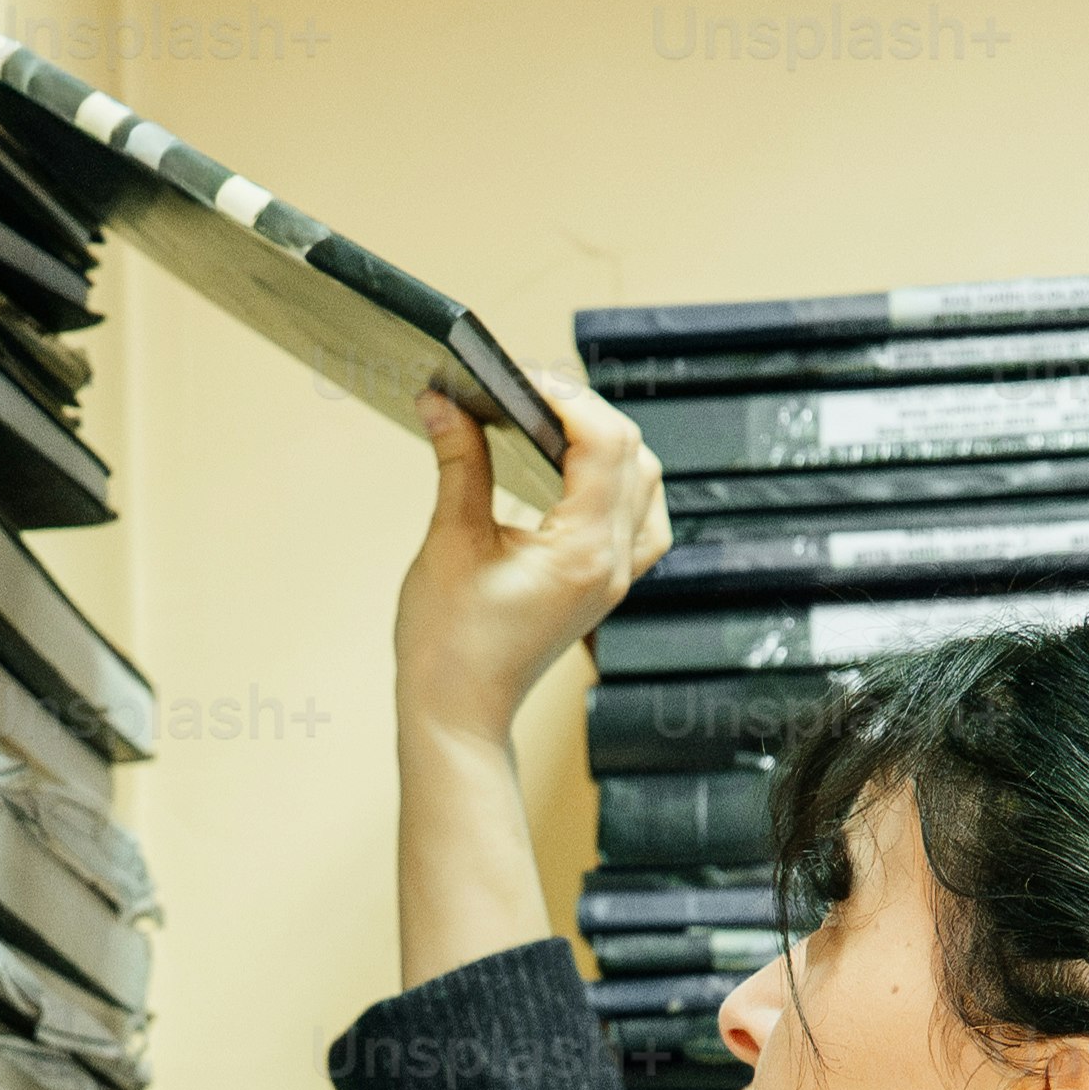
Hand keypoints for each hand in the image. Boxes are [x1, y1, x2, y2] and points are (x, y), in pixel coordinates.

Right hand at [388, 365, 664, 756]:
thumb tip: (443, 402)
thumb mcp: (449, 542)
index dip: (567, 396)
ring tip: (551, 421)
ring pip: (645, 482)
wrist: (459, 713)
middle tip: (525, 392)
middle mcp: (615, 561)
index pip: (604, 443)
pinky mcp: (607, 583)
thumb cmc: (448, 645)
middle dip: (584, 410)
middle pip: (632, 454)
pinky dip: (618, 481)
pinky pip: (640, 518)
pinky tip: (578, 471)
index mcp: (583, 550)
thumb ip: (459, 463)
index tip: (520, 376)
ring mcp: (618, 575)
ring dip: (608, 441)